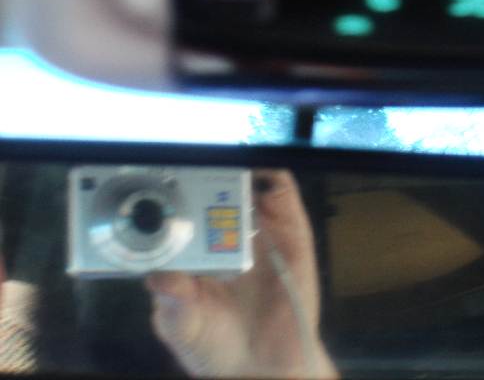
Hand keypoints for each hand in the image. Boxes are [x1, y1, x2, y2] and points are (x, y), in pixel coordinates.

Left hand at [146, 169, 336, 378]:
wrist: (267, 368)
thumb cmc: (216, 346)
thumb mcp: (184, 328)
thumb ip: (172, 304)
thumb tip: (159, 277)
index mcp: (190, 251)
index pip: (176, 209)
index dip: (165, 191)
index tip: (154, 177)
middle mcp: (224, 234)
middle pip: (212, 188)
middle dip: (201, 172)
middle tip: (191, 163)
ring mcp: (260, 229)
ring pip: (248, 183)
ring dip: (237, 166)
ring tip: (224, 160)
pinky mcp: (292, 230)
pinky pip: (284, 193)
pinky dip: (273, 176)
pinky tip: (259, 174)